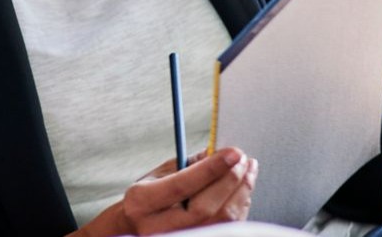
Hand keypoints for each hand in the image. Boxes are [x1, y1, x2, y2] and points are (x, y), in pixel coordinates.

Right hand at [75, 148, 258, 236]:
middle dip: (231, 180)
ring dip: (241, 193)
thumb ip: (188, 165)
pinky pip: (227, 228)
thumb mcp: (158, 175)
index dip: (211, 168)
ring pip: (221, 221)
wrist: (133, 228)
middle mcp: (158, 228)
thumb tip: (219, 152)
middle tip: (244, 159)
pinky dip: (239, 207)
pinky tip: (241, 190)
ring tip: (248, 170)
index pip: (182, 185)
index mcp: (142, 202)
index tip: (233, 152)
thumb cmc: (147, 198)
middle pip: (206, 208)